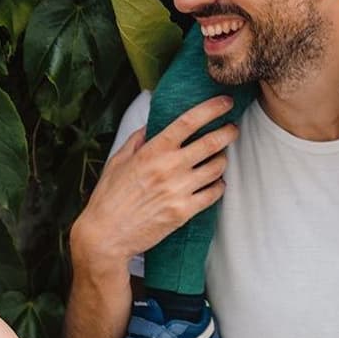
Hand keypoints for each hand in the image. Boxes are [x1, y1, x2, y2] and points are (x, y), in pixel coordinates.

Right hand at [73, 96, 238, 263]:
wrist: (106, 235)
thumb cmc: (108, 197)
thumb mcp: (117, 161)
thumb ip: (137, 140)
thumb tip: (152, 125)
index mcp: (153, 151)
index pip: (188, 122)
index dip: (211, 109)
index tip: (225, 102)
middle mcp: (169, 167)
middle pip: (211, 143)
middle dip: (228, 132)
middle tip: (232, 129)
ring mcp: (179, 190)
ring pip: (217, 168)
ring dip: (222, 160)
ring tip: (219, 158)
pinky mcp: (185, 211)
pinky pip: (214, 193)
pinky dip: (219, 186)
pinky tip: (215, 183)